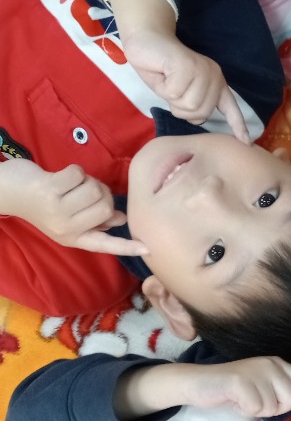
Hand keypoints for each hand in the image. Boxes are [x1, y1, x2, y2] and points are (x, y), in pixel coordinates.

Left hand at [0, 160, 146, 256]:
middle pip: (107, 206)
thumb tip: (121, 219)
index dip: (126, 246)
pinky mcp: (49, 190)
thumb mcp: (66, 217)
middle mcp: (66, 228)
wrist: (4, 191)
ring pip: (95, 189)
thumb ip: (94, 219)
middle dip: (101, 192)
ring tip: (71, 184)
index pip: (104, 244)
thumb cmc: (40, 202)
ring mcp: (57, 210)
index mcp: (72, 238)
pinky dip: (74, 170)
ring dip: (87, 180)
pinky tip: (62, 176)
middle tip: (84, 191)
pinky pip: (79, 175)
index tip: (147, 250)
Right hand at [121, 29, 249, 141]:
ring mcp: (203, 70)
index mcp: (216, 83)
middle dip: (180, 108)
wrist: (147, 39)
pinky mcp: (188, 66)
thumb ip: (191, 104)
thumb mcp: (179, 92)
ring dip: (171, 98)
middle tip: (171, 89)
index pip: (231, 108)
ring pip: (189, 105)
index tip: (246, 143)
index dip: (237, 125)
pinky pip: (175, 93)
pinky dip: (164, 88)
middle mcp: (214, 76)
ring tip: (167, 81)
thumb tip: (198, 120)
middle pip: (201, 112)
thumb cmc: (162, 69)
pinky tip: (162, 74)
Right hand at [173, 355, 290, 416]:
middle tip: (255, 401)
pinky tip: (234, 401)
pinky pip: (255, 409)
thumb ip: (281, 392)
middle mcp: (271, 365)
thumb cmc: (232, 389)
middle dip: (275, 408)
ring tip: (242, 399)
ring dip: (257, 410)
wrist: (198, 382)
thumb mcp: (261, 388)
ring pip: (273, 407)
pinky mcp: (242, 381)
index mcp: (278, 365)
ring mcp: (257, 371)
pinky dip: (244, 410)